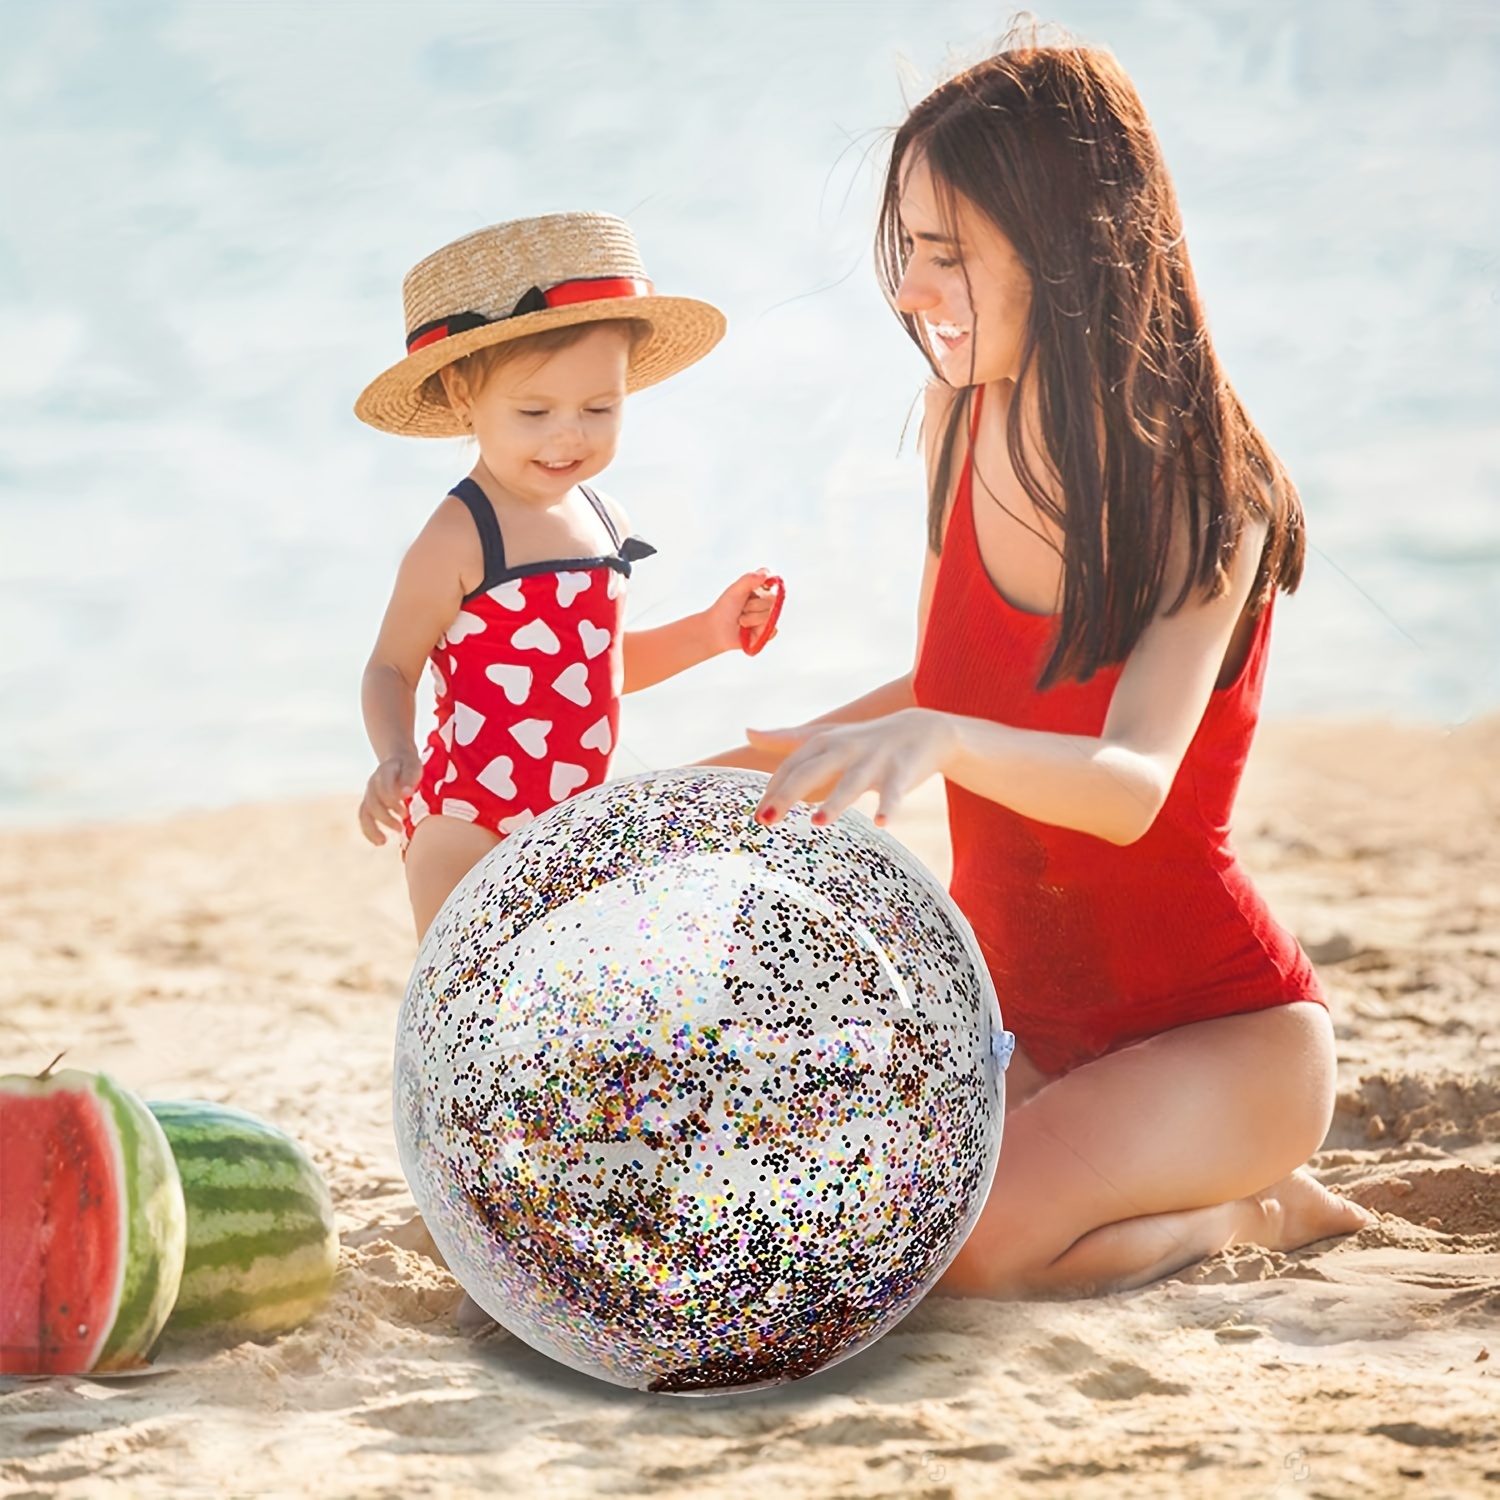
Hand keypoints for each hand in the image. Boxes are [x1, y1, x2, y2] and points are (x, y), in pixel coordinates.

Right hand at [358, 747, 421, 844]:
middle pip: (373, 803)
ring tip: (382, 842)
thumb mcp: (413, 767)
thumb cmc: (408, 765)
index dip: (391, 801)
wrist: (397, 759)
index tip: (405, 813)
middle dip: (385, 817)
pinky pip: (364, 818)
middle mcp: (373, 784)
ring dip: (372, 828)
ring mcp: (369, 794)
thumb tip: (406, 794)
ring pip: (364, 813)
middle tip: (400, 827)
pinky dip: (369, 831)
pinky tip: (380, 842)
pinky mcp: (369, 804)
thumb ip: (409, 779)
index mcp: (384, 772)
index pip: (383, 787)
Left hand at [704, 569, 781, 656]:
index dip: (767, 586)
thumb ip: (749, 579)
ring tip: (741, 621)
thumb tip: (765, 574)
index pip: (771, 581)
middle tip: (742, 609)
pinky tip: (749, 631)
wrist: (716, 632)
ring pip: (771, 615)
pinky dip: (759, 631)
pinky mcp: (765, 632)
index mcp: (756, 588)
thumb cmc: (723, 611)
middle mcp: (762, 601)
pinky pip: (773, 630)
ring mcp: (765, 617)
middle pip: (772, 599)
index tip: (755, 590)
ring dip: (752, 619)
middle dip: (755, 606)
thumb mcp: (735, 590)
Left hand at [747, 709, 955, 827]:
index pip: (791, 767)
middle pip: (812, 771)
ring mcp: (874, 760)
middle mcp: (846, 748)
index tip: (755, 818)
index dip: (773, 791)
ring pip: (852, 782)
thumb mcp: (826, 735)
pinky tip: (882, 822)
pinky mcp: (903, 771)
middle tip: (766, 821)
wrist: (923, 729)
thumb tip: (747, 732)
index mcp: (824, 742)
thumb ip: (786, 738)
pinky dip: (889, 805)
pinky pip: (894, 791)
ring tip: (819, 822)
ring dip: (837, 801)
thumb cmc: (864, 739)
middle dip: (788, 794)